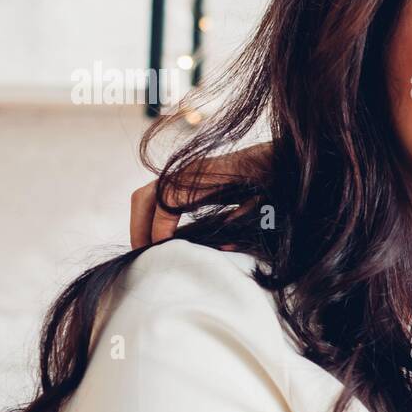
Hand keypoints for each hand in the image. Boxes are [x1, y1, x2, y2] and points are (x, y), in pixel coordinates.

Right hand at [129, 142, 271, 248]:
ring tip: (144, 248)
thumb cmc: (268, 179)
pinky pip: (155, 195)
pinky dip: (148, 215)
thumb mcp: (262, 200)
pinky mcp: (184, 179)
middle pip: (145, 197)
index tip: (160, 249)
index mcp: (204, 177)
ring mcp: (183, 173)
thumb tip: (222, 245)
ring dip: (140, 222)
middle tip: (142, 254)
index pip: (167, 203)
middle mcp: (187, 172)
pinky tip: (155, 235)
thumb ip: (243, 218)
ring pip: (146, 195)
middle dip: (139, 227)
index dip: (159, 228)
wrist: (272, 157)